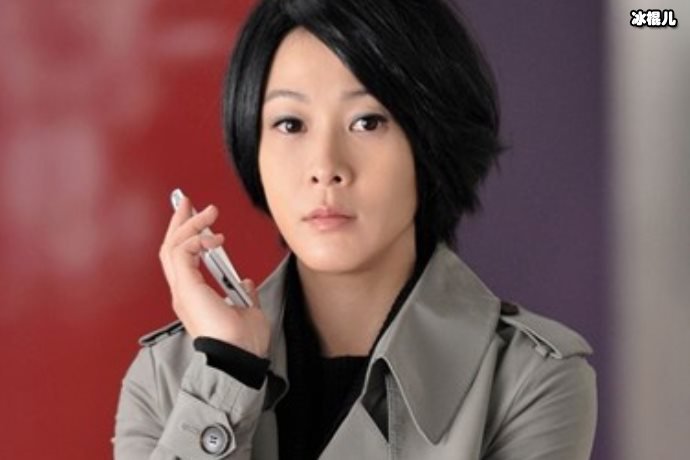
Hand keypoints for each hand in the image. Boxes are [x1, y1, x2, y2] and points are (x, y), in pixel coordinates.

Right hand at [159, 196, 270, 357]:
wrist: (239, 356)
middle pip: (171, 249)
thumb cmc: (243, 343)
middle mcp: (183, 292)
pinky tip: (212, 236)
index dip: (187, 237)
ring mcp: (182, 290)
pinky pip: (181, 253)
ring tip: (207, 211)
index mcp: (194, 297)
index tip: (199, 220)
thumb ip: (244, 294)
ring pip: (173, 247)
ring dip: (189, 224)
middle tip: (188, 202)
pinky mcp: (186, 288)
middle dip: (180, 223)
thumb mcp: (249, 311)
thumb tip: (245, 282)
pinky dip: (194, 239)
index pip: (182, 260)